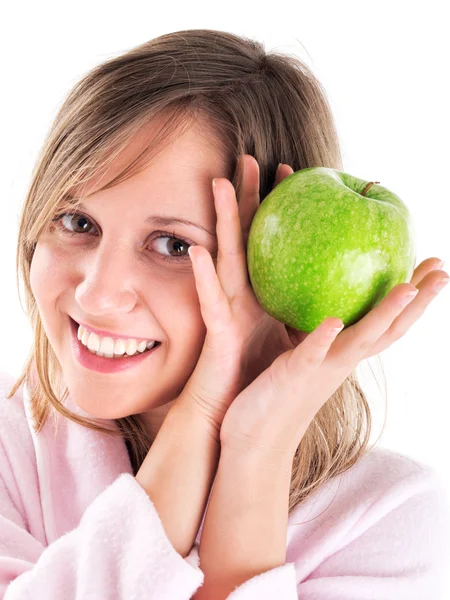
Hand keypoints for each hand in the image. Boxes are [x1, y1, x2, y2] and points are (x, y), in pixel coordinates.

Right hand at [174, 155, 301, 437]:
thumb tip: (328, 291)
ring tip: (221, 185)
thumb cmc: (257, 376)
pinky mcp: (217, 332)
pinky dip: (203, 277)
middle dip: (247, 199)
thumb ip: (297, 308)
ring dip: (223, 222)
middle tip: (249, 159)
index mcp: (259, 293)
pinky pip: (211, 302)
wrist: (230, 411)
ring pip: (225, 257)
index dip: (275, 209)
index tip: (289, 174)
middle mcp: (240, 294)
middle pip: (244, 237)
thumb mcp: (286, 335)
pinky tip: (198, 252)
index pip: (267, 241)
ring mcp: (225, 309)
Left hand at [219, 258, 447, 459]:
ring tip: (406, 287)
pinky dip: (324, 338)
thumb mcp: (299, 354)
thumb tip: (319, 300)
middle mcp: (342, 362)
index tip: (431, 267)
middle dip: (418, 300)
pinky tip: (335, 321)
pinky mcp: (294, 375)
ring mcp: (322, 370)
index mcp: (344, 355)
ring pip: (361, 340)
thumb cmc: (275, 395)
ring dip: (385, 315)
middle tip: (441, 269)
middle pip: (390, 329)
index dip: (412, 297)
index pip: (386, 322)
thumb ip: (311, 330)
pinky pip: (312, 355)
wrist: (256, 440)